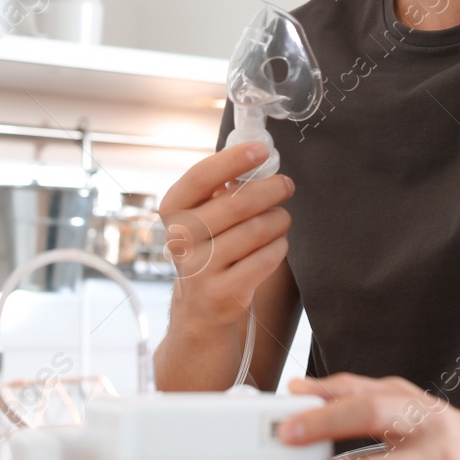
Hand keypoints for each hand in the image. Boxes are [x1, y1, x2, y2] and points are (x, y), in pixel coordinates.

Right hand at [157, 142, 293, 372]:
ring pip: (256, 231)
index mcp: (173, 210)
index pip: (200, 176)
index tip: (262, 150)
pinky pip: (265, 259)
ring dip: (278, 220)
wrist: (199, 310)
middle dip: (272, 190)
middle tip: (287, 186)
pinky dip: (278, 247)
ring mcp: (199, 269)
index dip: (233, 160)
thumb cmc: (210, 248)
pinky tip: (276, 245)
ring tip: (281, 219)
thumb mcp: (202, 216)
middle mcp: (180, 239)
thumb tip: (259, 159)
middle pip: (237, 203)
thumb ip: (222, 188)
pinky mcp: (221, 294)